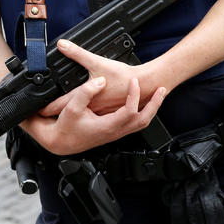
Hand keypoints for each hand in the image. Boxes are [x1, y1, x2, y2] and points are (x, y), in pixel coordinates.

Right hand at [21, 76, 166, 155]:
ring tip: (157, 95)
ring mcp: (116, 133)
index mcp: (108, 126)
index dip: (134, 95)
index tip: (133, 82)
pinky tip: (142, 104)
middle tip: (161, 89)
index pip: (130, 111)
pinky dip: (143, 113)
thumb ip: (86, 92)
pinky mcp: (115, 132)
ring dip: (151, 109)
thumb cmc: (67, 127)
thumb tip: (100, 81)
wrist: (62, 142)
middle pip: (144, 119)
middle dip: (154, 103)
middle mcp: (115, 131)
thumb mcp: (72, 108)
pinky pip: (135, 124)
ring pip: (141, 123)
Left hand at [41, 39, 158, 114]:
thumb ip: (77, 53)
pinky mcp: (105, 113)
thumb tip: (62, 45)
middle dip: (49, 113)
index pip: (56, 106)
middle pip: (63, 113)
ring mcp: (96, 113)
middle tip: (36, 115)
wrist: (143, 87)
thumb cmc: (123, 77)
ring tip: (52, 115)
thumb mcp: (97, 62)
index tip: (31, 110)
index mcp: (83, 97)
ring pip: (76, 116)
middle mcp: (88, 108)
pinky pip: (89, 116)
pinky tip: (79, 113)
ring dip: (64, 115)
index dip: (42, 109)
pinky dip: (81, 115)